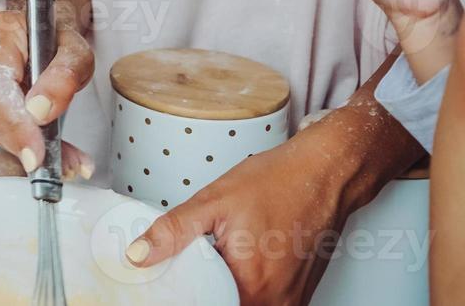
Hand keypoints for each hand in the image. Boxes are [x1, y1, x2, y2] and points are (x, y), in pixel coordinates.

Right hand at [0, 9, 94, 178]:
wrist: (46, 28)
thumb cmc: (58, 35)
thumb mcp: (77, 48)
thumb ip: (64, 75)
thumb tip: (41, 110)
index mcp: (1, 33)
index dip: (16, 126)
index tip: (36, 154)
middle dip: (23, 144)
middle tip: (59, 164)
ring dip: (24, 147)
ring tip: (61, 159)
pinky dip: (20, 142)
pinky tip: (44, 150)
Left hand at [125, 122, 357, 305]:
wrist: (326, 172)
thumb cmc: (279, 181)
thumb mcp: (215, 200)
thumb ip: (174, 231)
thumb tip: (138, 256)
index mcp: (250, 286)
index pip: (203, 305)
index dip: (183, 294)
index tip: (172, 278)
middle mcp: (275, 302)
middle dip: (204, 291)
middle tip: (196, 262)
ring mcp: (290, 302)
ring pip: (243, 304)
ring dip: (225, 289)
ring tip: (220, 256)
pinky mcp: (298, 295)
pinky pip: (264, 302)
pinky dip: (246, 287)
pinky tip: (239, 262)